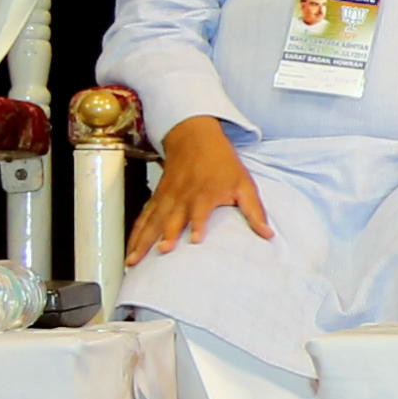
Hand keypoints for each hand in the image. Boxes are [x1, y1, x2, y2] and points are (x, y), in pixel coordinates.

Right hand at [126, 117, 268, 263]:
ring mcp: (167, 198)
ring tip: (133, 261)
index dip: (198, 224)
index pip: (201, 211)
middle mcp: (183, 197)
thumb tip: (268, 234)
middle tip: (161, 252)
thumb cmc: (221, 162)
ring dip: (142, 241)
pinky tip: (129, 249)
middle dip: (165, 235)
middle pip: (171, 218)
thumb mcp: (244, 183)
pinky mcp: (158, 198)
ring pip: (152, 221)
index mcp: (205, 194)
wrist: (195, 137)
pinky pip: (143, 217)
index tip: (195, 240)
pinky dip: (135, 233)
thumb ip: (255, 210)